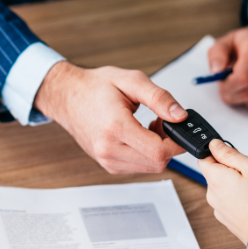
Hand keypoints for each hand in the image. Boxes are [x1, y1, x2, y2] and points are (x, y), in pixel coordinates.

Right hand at [34, 62, 186, 173]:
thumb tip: (180, 116)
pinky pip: (138, 167)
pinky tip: (139, 136)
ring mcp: (106, 159)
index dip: (176, 141)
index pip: (159, 151)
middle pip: (157, 163)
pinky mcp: (108, 165)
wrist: (67, 96)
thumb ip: (159, 98)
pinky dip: (146, 154)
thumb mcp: (131, 80)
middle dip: (168, 145)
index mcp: (115, 127)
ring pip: (150, 168)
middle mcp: (108, 148)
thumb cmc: (95, 87)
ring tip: (148, 126)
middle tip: (161, 121)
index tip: (178, 126)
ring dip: (157, 151)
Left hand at [198, 139, 247, 242]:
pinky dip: (237, 199)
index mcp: (215, 178)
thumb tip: (214, 145)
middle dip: (230, 170)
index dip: (218, 154)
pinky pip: (228, 201)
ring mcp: (217, 207)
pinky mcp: (225, 218)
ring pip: (222, 188)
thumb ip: (230, 154)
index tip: (233, 158)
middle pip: (214, 173)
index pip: (203, 158)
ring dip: (234, 185)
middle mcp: (211, 193)